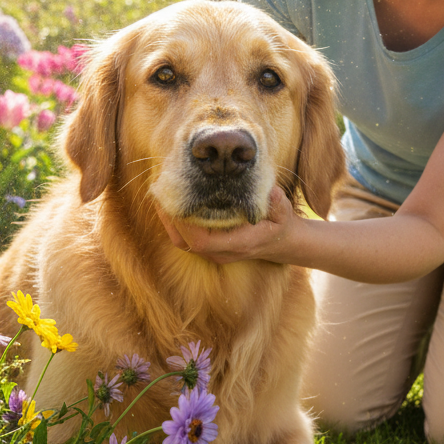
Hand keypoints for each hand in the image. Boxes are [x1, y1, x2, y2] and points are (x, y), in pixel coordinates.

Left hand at [157, 187, 296, 265]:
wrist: (281, 242)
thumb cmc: (280, 224)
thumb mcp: (283, 211)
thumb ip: (276, 202)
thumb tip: (270, 193)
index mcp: (237, 245)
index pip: (202, 241)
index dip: (185, 223)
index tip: (177, 200)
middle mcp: (221, 253)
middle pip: (184, 241)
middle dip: (169, 216)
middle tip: (160, 190)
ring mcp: (213, 253)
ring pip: (181, 241)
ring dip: (168, 218)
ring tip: (160, 193)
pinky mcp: (208, 247)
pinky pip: (185, 237)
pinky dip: (175, 221)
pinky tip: (170, 201)